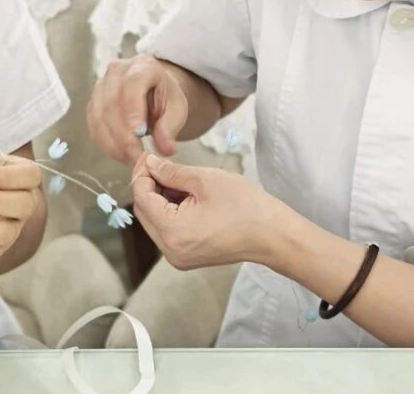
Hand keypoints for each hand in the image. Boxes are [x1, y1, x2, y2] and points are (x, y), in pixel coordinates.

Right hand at [87, 54, 188, 164]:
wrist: (151, 93)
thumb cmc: (164, 97)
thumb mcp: (176, 108)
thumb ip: (171, 127)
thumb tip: (165, 149)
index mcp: (143, 66)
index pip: (132, 84)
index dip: (133, 109)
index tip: (139, 133)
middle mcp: (117, 71)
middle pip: (112, 103)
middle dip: (123, 135)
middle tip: (137, 156)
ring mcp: (101, 86)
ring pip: (99, 116)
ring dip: (113, 143)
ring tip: (131, 158)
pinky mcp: (92, 103)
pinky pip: (93, 126)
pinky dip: (106, 144)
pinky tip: (120, 154)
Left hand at [131, 154, 283, 269]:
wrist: (272, 235)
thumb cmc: (245, 206)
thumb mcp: (205, 179)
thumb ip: (171, 171)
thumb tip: (149, 164)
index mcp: (173, 232)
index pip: (141, 198)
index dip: (141, 174)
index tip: (146, 156)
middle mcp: (170, 250)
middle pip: (144, 211)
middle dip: (149, 186)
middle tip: (160, 164)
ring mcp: (178, 257)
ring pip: (154, 221)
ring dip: (159, 198)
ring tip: (179, 179)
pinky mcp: (186, 257)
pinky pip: (167, 230)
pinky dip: (170, 211)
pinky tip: (185, 196)